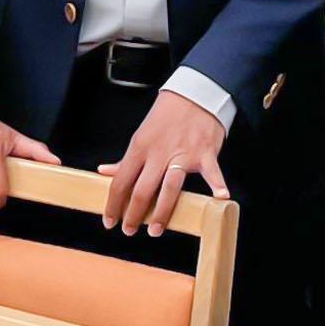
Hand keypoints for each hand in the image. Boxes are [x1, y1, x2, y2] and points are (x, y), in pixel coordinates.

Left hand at [99, 91, 229, 234]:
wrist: (194, 95)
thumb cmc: (167, 116)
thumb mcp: (141, 135)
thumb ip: (126, 159)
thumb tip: (104, 171)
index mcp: (140, 148)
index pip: (121, 181)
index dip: (113, 204)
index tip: (109, 221)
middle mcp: (159, 153)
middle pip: (142, 189)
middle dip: (134, 214)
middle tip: (129, 230)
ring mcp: (183, 154)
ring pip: (170, 187)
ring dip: (162, 211)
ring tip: (156, 229)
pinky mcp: (205, 153)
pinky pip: (211, 172)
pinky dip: (218, 184)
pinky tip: (220, 197)